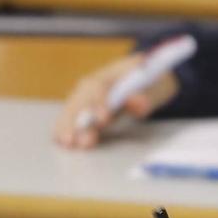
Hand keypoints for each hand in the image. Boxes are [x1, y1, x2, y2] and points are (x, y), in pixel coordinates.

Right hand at [54, 53, 178, 148]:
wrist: (147, 78)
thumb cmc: (152, 81)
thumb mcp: (156, 86)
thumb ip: (146, 96)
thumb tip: (136, 103)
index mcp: (111, 74)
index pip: (99, 87)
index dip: (99, 103)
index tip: (103, 119)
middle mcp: (93, 83)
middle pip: (79, 99)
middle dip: (75, 120)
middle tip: (73, 139)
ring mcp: (87, 95)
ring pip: (72, 109)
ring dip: (67, 126)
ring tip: (67, 143)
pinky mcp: (86, 108)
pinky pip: (72, 117)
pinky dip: (65, 128)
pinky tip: (60, 140)